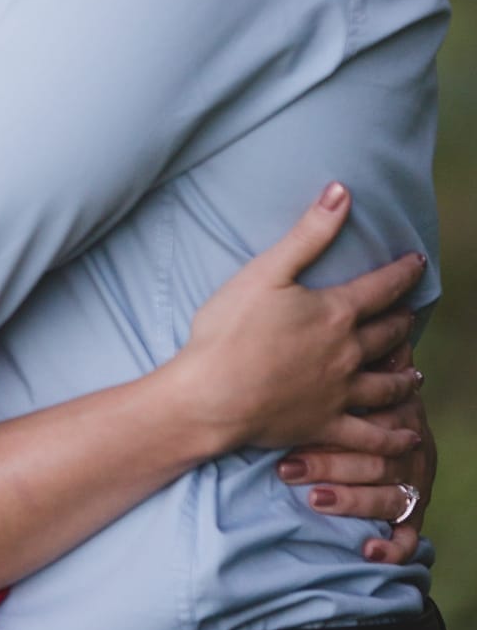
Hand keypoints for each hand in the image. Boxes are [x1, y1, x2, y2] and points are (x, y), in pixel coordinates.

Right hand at [179, 185, 425, 455]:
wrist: (211, 395)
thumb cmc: (230, 330)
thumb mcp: (267, 270)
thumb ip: (308, 233)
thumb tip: (342, 192)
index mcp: (335, 313)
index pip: (381, 288)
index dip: (402, 273)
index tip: (418, 263)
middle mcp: (347, 353)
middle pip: (387, 334)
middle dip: (402, 321)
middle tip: (411, 315)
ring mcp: (339, 393)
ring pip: (386, 384)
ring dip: (403, 375)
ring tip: (413, 371)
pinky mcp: (325, 425)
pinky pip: (370, 436)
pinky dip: (392, 438)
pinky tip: (407, 438)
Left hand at [276, 348, 434, 566]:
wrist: (392, 422)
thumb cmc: (354, 389)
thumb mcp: (357, 362)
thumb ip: (347, 347)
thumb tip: (317, 307)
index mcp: (397, 403)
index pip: (374, 411)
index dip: (334, 421)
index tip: (295, 423)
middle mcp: (410, 440)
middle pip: (376, 455)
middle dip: (330, 462)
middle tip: (287, 466)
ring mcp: (414, 477)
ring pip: (389, 494)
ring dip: (350, 499)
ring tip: (314, 499)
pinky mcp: (415, 509)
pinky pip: (410, 533)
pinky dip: (393, 545)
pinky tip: (368, 551)